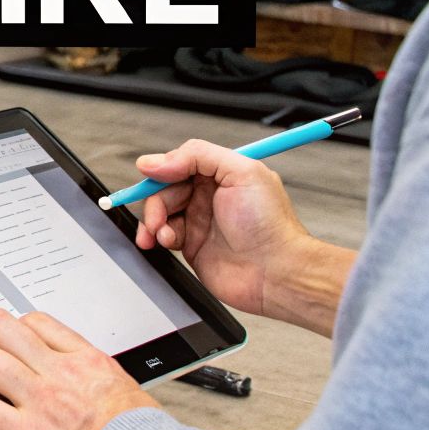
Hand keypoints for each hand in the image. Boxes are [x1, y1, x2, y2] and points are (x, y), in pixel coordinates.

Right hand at [131, 138, 316, 319]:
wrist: (276, 273)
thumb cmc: (270, 226)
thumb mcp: (241, 173)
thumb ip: (198, 156)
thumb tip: (156, 161)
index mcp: (223, 174)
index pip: (182, 162)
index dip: (163, 168)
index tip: (152, 174)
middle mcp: (210, 196)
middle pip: (166, 187)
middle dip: (156, 199)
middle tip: (158, 215)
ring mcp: (200, 221)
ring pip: (161, 210)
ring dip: (154, 220)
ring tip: (162, 233)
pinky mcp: (192, 246)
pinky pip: (163, 234)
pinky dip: (157, 236)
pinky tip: (165, 242)